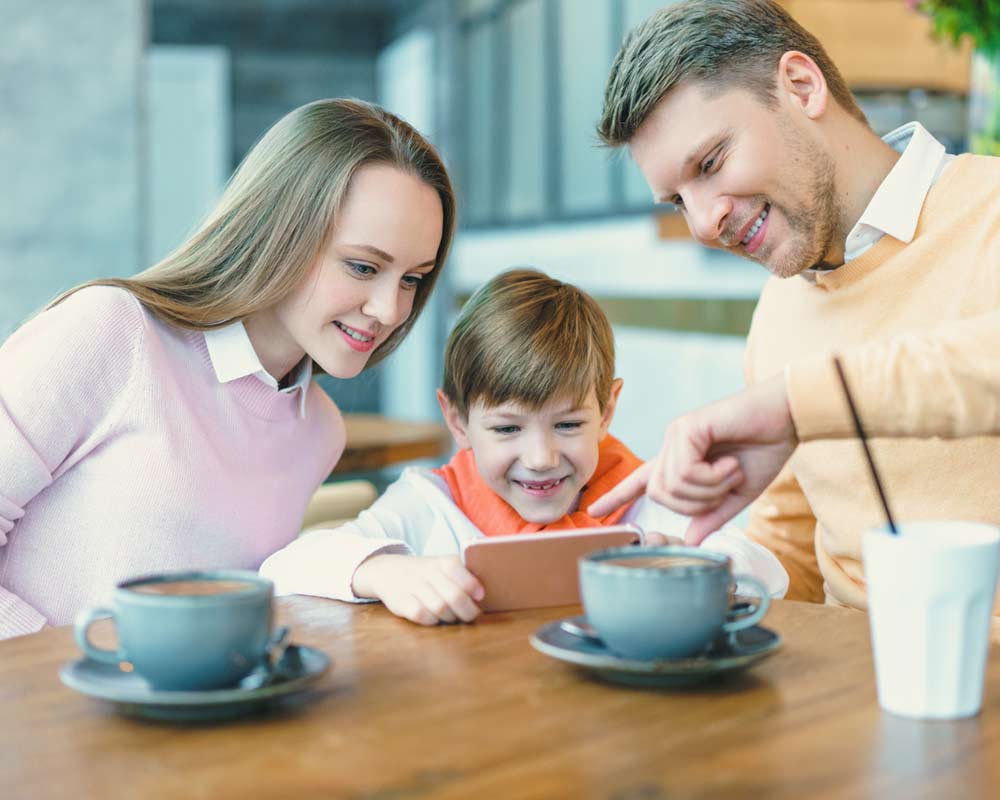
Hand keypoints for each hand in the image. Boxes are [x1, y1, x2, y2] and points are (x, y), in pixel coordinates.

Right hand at [351, 554, 484, 625]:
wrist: (388, 571)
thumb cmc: (427, 573)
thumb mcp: (443, 566)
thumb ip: (464, 576)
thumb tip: (486, 597)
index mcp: (442, 562)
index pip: (459, 571)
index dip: (473, 586)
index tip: (481, 596)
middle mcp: (427, 572)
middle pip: (454, 595)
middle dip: (468, 610)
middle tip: (472, 614)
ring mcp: (413, 587)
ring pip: (440, 608)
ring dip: (451, 617)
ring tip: (453, 616)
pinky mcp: (401, 602)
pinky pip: (422, 616)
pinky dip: (433, 620)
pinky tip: (435, 617)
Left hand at [589, 376, 795, 543]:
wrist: (787, 418)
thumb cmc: (765, 450)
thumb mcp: (737, 494)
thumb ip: (712, 516)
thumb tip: (689, 540)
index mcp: (681, 461)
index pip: (641, 482)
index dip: (617, 497)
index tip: (593, 512)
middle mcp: (672, 446)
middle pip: (659, 494)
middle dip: (694, 503)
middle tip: (725, 486)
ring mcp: (676, 435)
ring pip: (670, 485)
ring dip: (707, 489)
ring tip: (731, 470)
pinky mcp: (686, 428)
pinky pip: (684, 471)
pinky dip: (710, 477)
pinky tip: (729, 462)